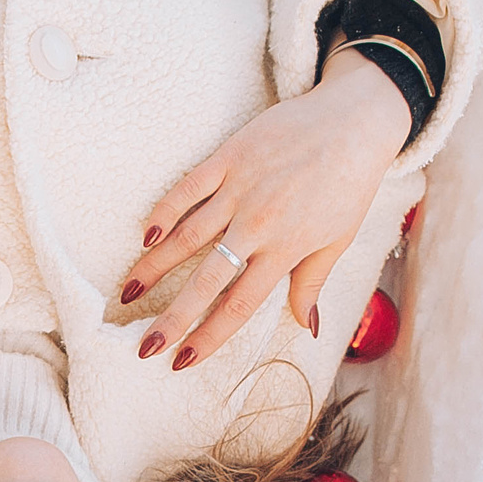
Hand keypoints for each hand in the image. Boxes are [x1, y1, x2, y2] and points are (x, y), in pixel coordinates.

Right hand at [117, 47, 409, 368]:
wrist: (355, 120)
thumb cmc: (350, 183)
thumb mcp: (338, 238)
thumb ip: (312, 283)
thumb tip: (308, 327)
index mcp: (286, 248)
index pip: (238, 305)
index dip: (208, 336)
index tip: (182, 361)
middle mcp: (259, 222)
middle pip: (206, 280)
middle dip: (173, 317)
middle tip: (145, 346)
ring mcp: (241, 187)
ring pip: (187, 235)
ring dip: (155, 267)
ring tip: (128, 294)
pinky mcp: (231, 156)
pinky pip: (189, 188)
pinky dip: (165, 210)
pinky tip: (146, 235)